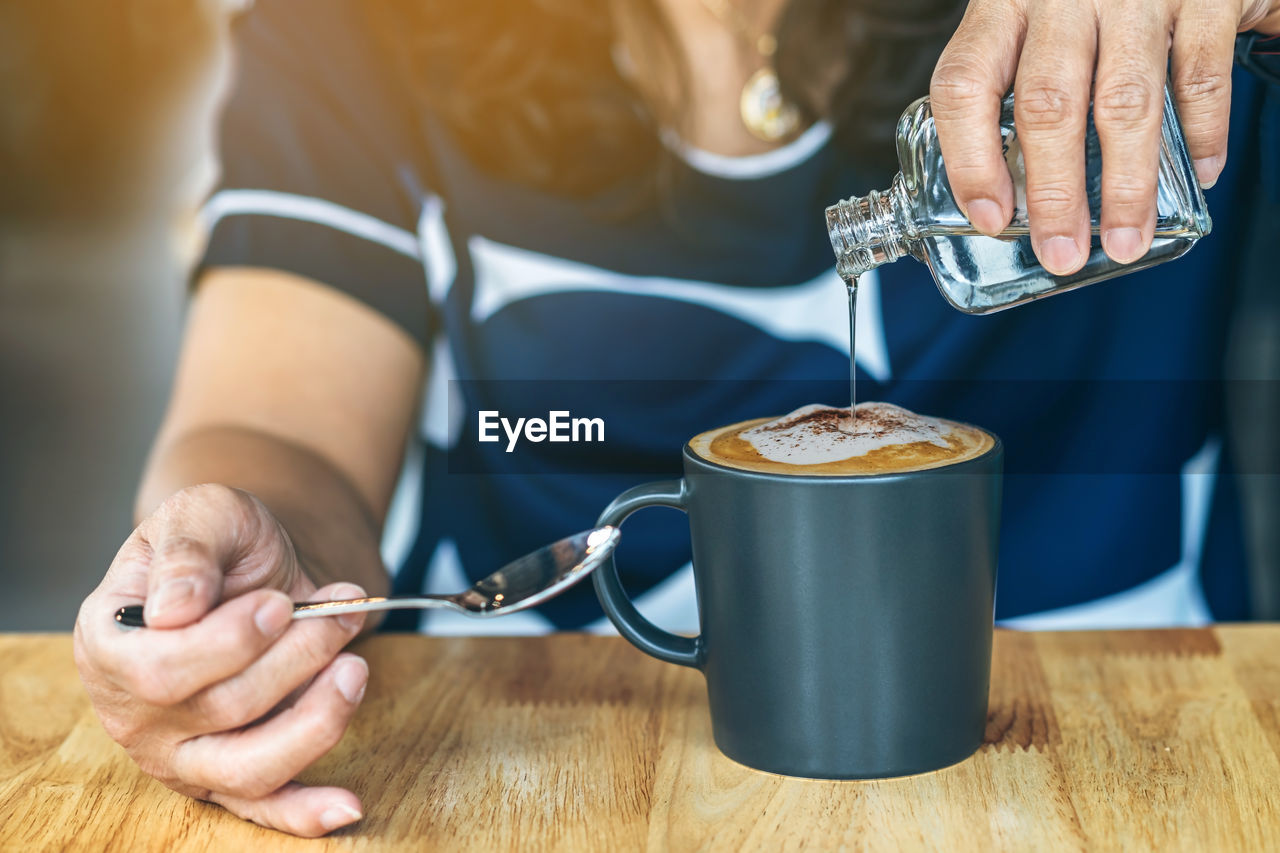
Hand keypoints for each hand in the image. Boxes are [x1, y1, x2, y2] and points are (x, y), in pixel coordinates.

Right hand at [73, 484, 369, 836]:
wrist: (256, 567)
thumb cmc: (221, 543)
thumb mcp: (201, 514)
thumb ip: (187, 551)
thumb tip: (175, 608)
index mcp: (111, 642)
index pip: (160, 670)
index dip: (229, 643)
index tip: (279, 604)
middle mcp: (136, 711)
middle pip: (221, 711)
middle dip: (296, 658)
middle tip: (340, 611)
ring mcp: (183, 751)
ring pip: (249, 766)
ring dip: (317, 717)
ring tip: (355, 666)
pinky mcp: (230, 775)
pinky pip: (265, 806)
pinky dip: (307, 812)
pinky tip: (348, 803)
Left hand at [930, 0, 1279, 274]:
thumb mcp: (1028, 18)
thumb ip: (1010, 84)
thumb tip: (999, 193)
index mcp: (1002, 3)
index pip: (965, 85)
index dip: (970, 159)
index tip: (990, 217)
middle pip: (1047, 104)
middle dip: (1053, 193)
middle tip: (1061, 251)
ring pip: (1122, 101)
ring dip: (1125, 184)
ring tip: (1124, 239)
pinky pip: (1200, 75)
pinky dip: (1203, 133)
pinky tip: (1197, 175)